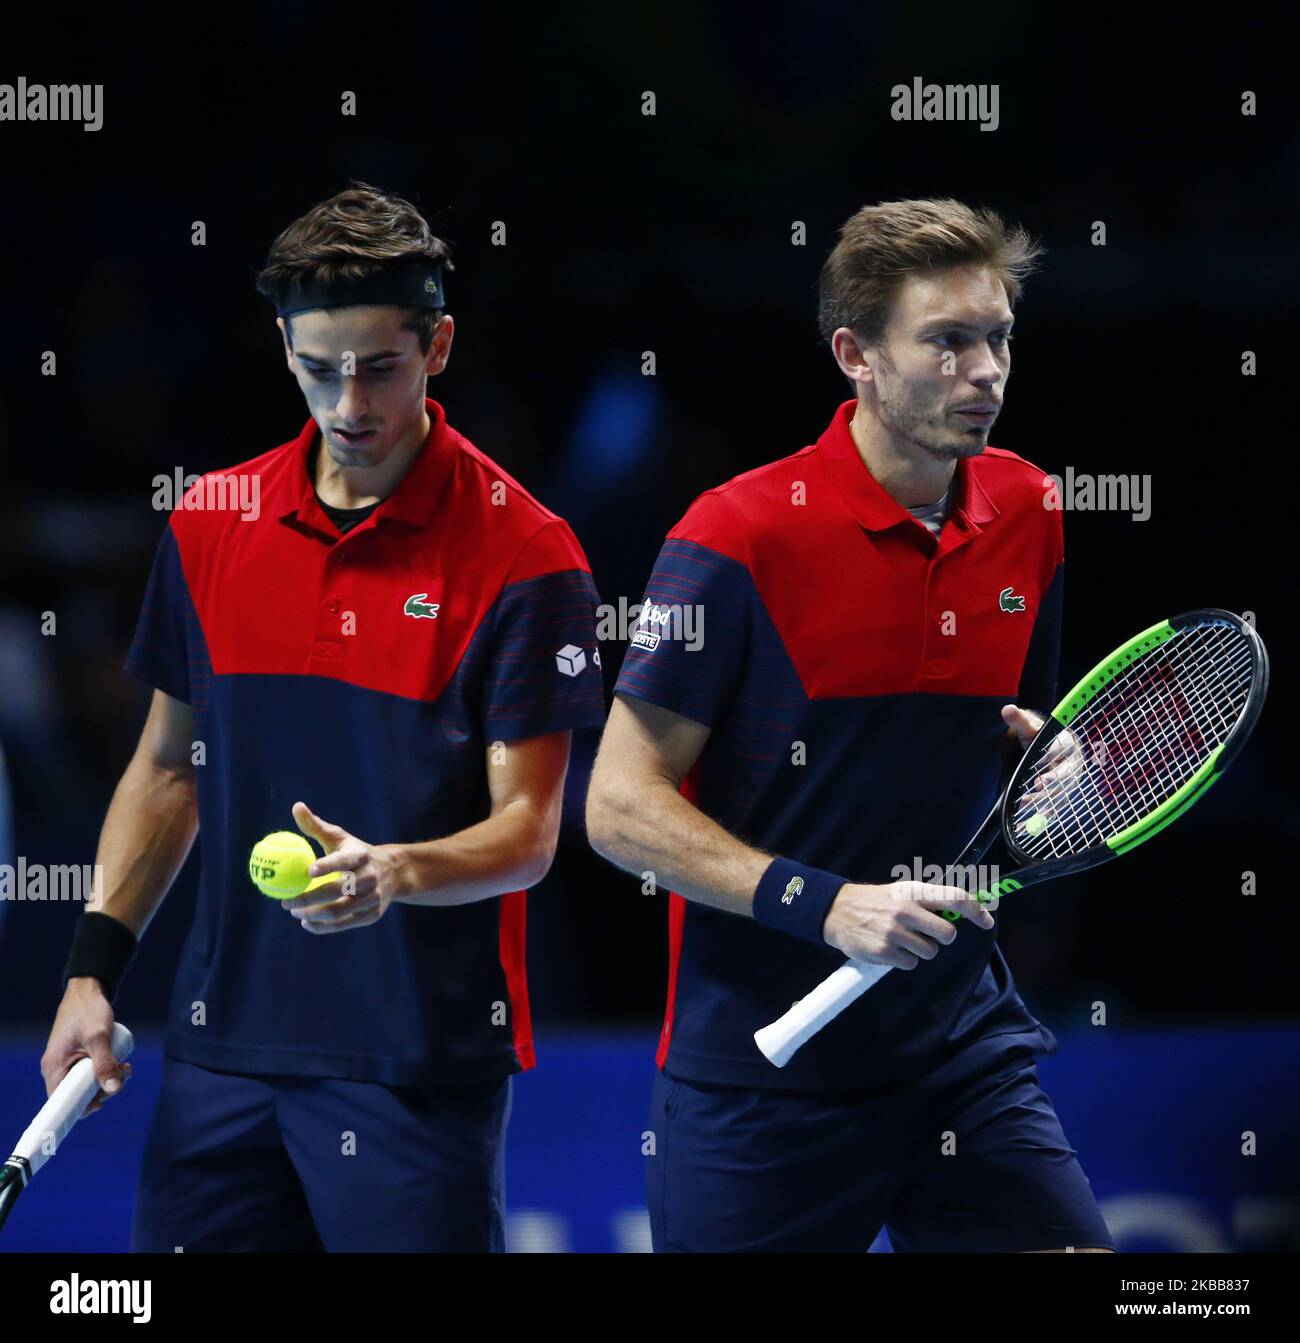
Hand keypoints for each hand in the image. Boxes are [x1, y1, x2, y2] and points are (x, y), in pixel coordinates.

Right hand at [41, 979, 132, 1114]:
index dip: (82, 1107)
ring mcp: (66, 1062)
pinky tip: (121, 1063)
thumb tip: (113, 1090)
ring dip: (108, 1078)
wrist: (88, 990)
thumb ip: (105, 1063)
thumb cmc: (89, 1011)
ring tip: (126, 1066)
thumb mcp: (99, 1038)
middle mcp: (56, 1068)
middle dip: (103, 1089)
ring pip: (87, 1083)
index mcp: (54, 1067)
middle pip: (77, 1094)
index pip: (61, 1102)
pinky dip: (105, 1070)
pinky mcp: (76, 1057)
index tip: (104, 1103)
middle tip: (124, 1075)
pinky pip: (89, 1072)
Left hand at [279, 801, 404, 933]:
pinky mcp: (371, 915)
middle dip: (308, 898)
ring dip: (312, 915)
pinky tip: (306, 923)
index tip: (308, 871)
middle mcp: (369, 878)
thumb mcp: (340, 838)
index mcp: (361, 856)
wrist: (393, 873)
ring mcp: (372, 898)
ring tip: (294, 912)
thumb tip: (296, 807)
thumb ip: (316, 826)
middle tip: (286, 902)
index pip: (344, 861)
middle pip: (336, 891)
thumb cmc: (356, 853)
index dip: (327, 866)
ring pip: (338, 912)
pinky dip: (322, 926)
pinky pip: (343, 924)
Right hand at [822, 880, 994, 969]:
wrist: (838, 911)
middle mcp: (906, 910)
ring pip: (930, 952)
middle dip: (941, 937)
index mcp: (914, 892)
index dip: (976, 910)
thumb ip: (931, 900)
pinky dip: (904, 959)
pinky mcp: (884, 951)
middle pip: (948, 934)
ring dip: (920, 949)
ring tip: (901, 937)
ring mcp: (895, 932)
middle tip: (925, 932)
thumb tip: (967, 910)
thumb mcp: (903, 891)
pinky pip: (911, 963)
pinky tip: (890, 947)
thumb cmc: (878, 901)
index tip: (987, 920)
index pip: (955, 898)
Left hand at [1002, 706, 1088, 841]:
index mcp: (1067, 744)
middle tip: (1037, 788)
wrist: (1045, 749)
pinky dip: (1040, 817)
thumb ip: (1019, 720)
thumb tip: (1007, 710)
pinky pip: (1052, 809)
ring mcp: (1067, 783)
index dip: (1052, 760)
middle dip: (1052, 784)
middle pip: (1065, 776)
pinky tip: (1026, 826)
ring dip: (1044, 802)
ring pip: (1059, 794)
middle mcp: (1071, 765)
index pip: (1061, 751)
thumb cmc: (1037, 736)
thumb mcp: (1028, 727)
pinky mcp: (1059, 797)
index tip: (1041, 771)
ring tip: (1024, 805)